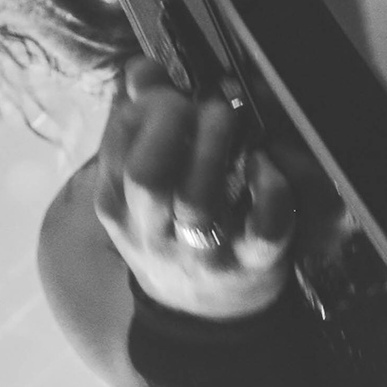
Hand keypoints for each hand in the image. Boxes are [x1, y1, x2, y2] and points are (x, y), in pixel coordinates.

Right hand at [94, 59, 294, 318]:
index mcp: (118, 206)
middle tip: (207, 110)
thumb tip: (142, 69)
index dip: (152, 106)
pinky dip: (268, 187)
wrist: (202, 317)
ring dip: (221, 149)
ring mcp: (202, 253)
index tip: (176, 98)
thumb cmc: (171, 231)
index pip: (120, 142)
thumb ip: (138, 122)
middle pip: (149, 173)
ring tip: (237, 133)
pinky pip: (264, 224)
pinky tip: (264, 169)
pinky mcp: (252, 264)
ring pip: (200, 200)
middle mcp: (153, 233)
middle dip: (179, 124)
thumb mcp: (139, 186)